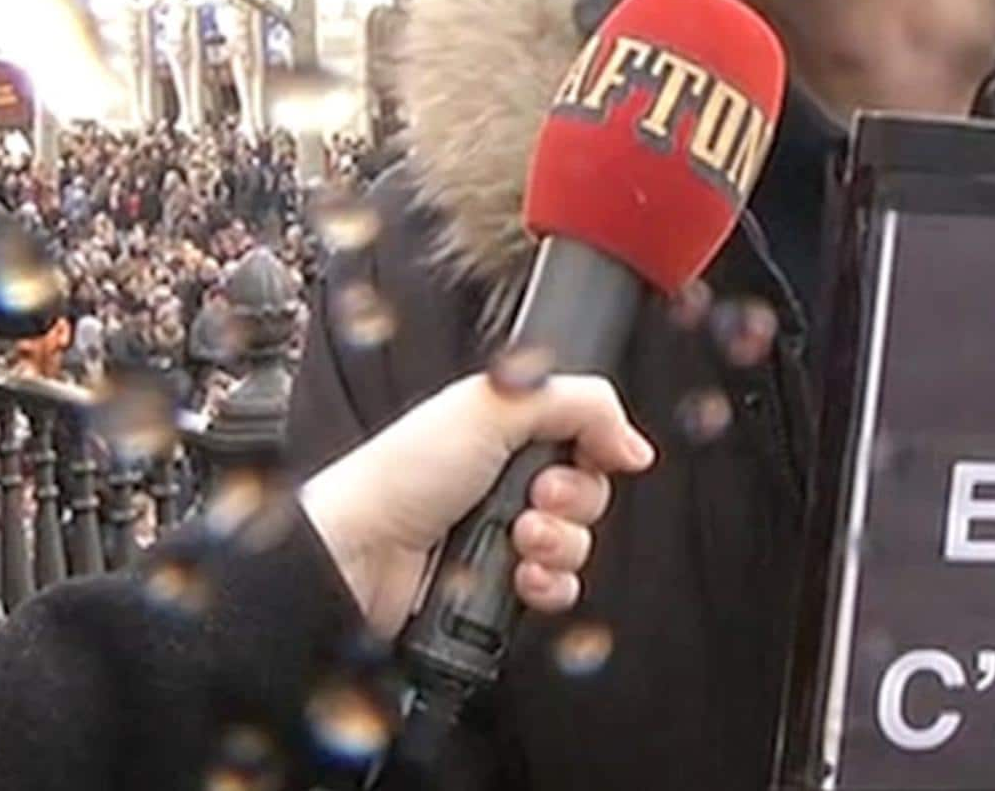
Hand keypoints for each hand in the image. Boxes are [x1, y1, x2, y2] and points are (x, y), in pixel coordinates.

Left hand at [299, 373, 655, 636]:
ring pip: (577, 545)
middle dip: (573, 499)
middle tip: (535, 495)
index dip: (596, 449)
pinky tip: (519, 576)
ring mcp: (504, 536)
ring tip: (518, 539)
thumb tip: (635, 441)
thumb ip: (580, 404)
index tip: (585, 453)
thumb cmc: (402, 473)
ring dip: (557, 544)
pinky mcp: (500, 587)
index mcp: (507, 428)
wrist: (358, 553)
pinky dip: (546, 585)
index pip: (587, 437)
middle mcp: (508, 479)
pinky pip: (558, 591)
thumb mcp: (496, 405)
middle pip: (589, 492)